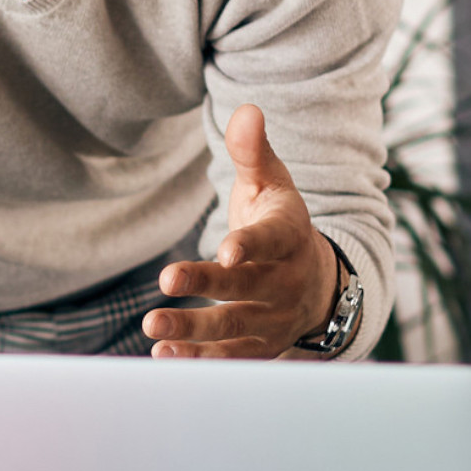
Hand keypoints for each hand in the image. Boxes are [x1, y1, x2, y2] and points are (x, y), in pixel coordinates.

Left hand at [143, 104, 339, 357]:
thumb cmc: (281, 221)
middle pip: (245, 288)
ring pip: (234, 328)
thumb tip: (247, 110)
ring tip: (152, 327)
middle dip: (206, 287)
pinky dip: (200, 360)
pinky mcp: (261, 347)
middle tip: (166, 280)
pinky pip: (231, 357)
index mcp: (289, 236)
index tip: (225, 252)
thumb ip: (253, 151)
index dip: (249, 246)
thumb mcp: (272, 182)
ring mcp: (275, 319)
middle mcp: (285, 281)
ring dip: (194, 332)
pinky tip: (163, 355)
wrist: (317, 280)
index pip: (270, 241)